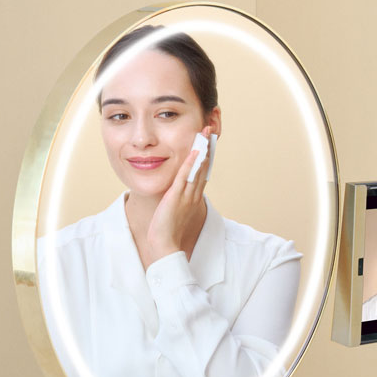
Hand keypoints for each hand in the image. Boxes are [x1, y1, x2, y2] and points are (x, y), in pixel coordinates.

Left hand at [148, 126, 211, 258]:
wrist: (166, 245)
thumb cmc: (167, 231)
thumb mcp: (174, 211)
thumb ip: (176, 200)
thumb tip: (174, 192)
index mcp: (193, 198)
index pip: (202, 173)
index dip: (206, 157)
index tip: (208, 143)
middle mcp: (193, 195)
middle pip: (203, 168)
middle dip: (207, 148)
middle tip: (210, 132)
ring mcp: (187, 195)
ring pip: (198, 169)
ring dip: (202, 150)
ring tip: (205, 134)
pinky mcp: (177, 196)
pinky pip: (186, 176)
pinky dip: (192, 163)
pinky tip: (196, 151)